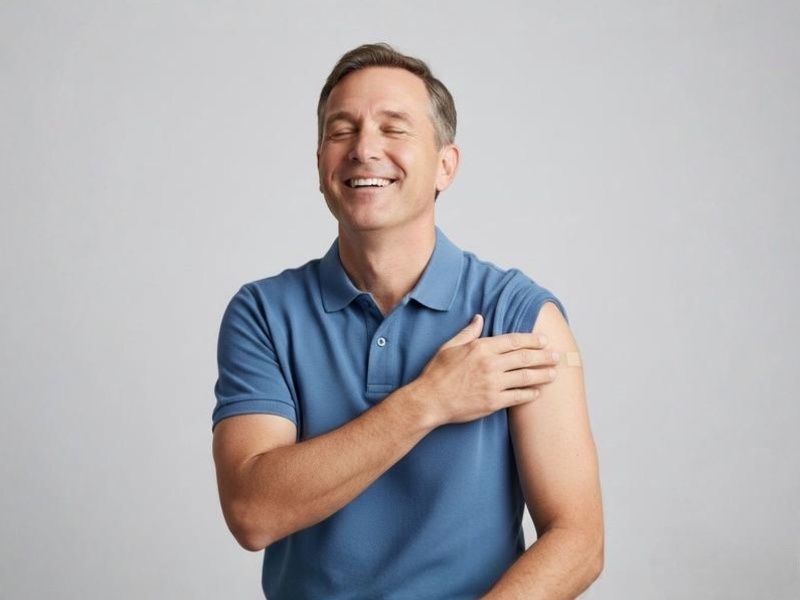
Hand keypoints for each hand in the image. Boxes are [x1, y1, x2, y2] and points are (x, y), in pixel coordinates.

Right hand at [412, 314, 558, 427]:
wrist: (430, 400)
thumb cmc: (437, 373)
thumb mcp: (450, 346)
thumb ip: (468, 332)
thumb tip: (479, 318)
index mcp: (481, 348)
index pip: (514, 341)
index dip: (532, 340)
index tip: (544, 340)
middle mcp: (490, 364)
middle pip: (524, 358)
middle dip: (544, 356)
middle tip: (557, 356)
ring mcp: (493, 384)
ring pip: (525, 377)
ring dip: (542, 375)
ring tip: (553, 374)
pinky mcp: (493, 402)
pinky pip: (517, 397)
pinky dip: (529, 394)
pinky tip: (537, 392)